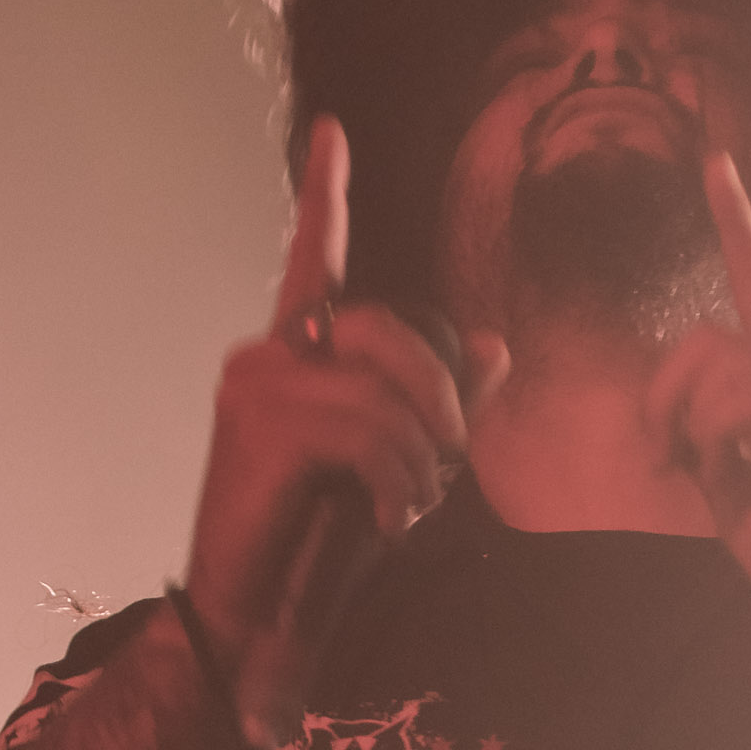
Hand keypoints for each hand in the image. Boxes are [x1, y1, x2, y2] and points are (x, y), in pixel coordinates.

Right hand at [185, 116, 507, 749]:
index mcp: (297, 357)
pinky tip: (391, 521)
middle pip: (390, 329)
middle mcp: (269, 354)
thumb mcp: (397, 467)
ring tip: (409, 505)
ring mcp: (257, 381)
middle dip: (441, 400)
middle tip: (448, 465)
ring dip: (423, 458)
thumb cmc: (319, 547)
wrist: (258, 616)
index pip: (316, 262)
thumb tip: (493, 345)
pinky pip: (368, 427)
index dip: (324, 197)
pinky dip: (400, 481)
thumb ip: (437, 406)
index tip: (332, 133)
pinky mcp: (262, 421)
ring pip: (385, 387)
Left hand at [645, 153, 750, 669]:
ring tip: (715, 479)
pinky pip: (748, 397)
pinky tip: (745, 477)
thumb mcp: (736, 498)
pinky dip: (723, 437)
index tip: (715, 162)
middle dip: (662, 392)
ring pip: (722, 362)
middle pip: (708, 334)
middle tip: (663, 456)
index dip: (738, 223)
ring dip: (694, 425)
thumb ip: (708, 446)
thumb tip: (670, 422)